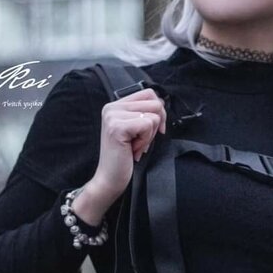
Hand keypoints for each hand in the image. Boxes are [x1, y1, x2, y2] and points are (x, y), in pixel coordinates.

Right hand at [91, 87, 167, 201]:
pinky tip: (133, 149)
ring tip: (135, 146)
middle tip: (140, 141)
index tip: (152, 130)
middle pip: (155, 102)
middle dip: (155, 125)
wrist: (110, 179)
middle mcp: (112, 107)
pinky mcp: (117, 127)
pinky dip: (146, 141)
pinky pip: (148, 125)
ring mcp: (113, 116)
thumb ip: (144, 113)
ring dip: (149, 135)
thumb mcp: (136, 130)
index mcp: (115, 105)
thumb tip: (162, 104)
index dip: (158, 112)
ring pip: (154, 115)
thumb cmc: (125, 157)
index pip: (149, 93)